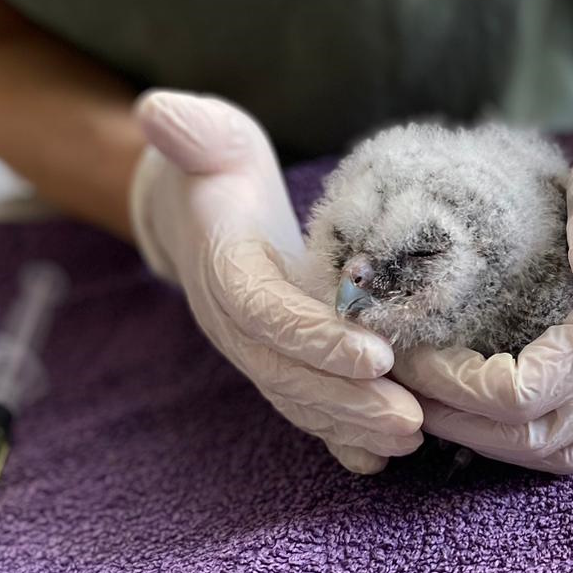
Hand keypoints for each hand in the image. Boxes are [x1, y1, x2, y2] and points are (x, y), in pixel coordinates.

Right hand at [129, 90, 422, 473]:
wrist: (194, 210)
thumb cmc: (216, 168)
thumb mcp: (210, 137)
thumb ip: (194, 128)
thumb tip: (159, 111)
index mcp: (222, 268)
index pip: (263, 313)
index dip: (314, 338)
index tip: (375, 356)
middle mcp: (234, 321)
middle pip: (285, 372)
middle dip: (347, 401)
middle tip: (410, 419)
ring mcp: (254, 349)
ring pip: (297, 398)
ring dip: (352, 424)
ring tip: (413, 436)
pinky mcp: (277, 362)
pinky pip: (304, 407)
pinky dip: (339, 438)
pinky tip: (379, 461)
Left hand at [394, 76, 572, 473]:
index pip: (526, 394)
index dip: (457, 387)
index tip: (413, 353)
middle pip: (538, 438)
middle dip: (461, 421)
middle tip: (404, 389)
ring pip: (561, 453)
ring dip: (492, 441)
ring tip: (438, 405)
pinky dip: (531, 441)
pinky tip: (490, 415)